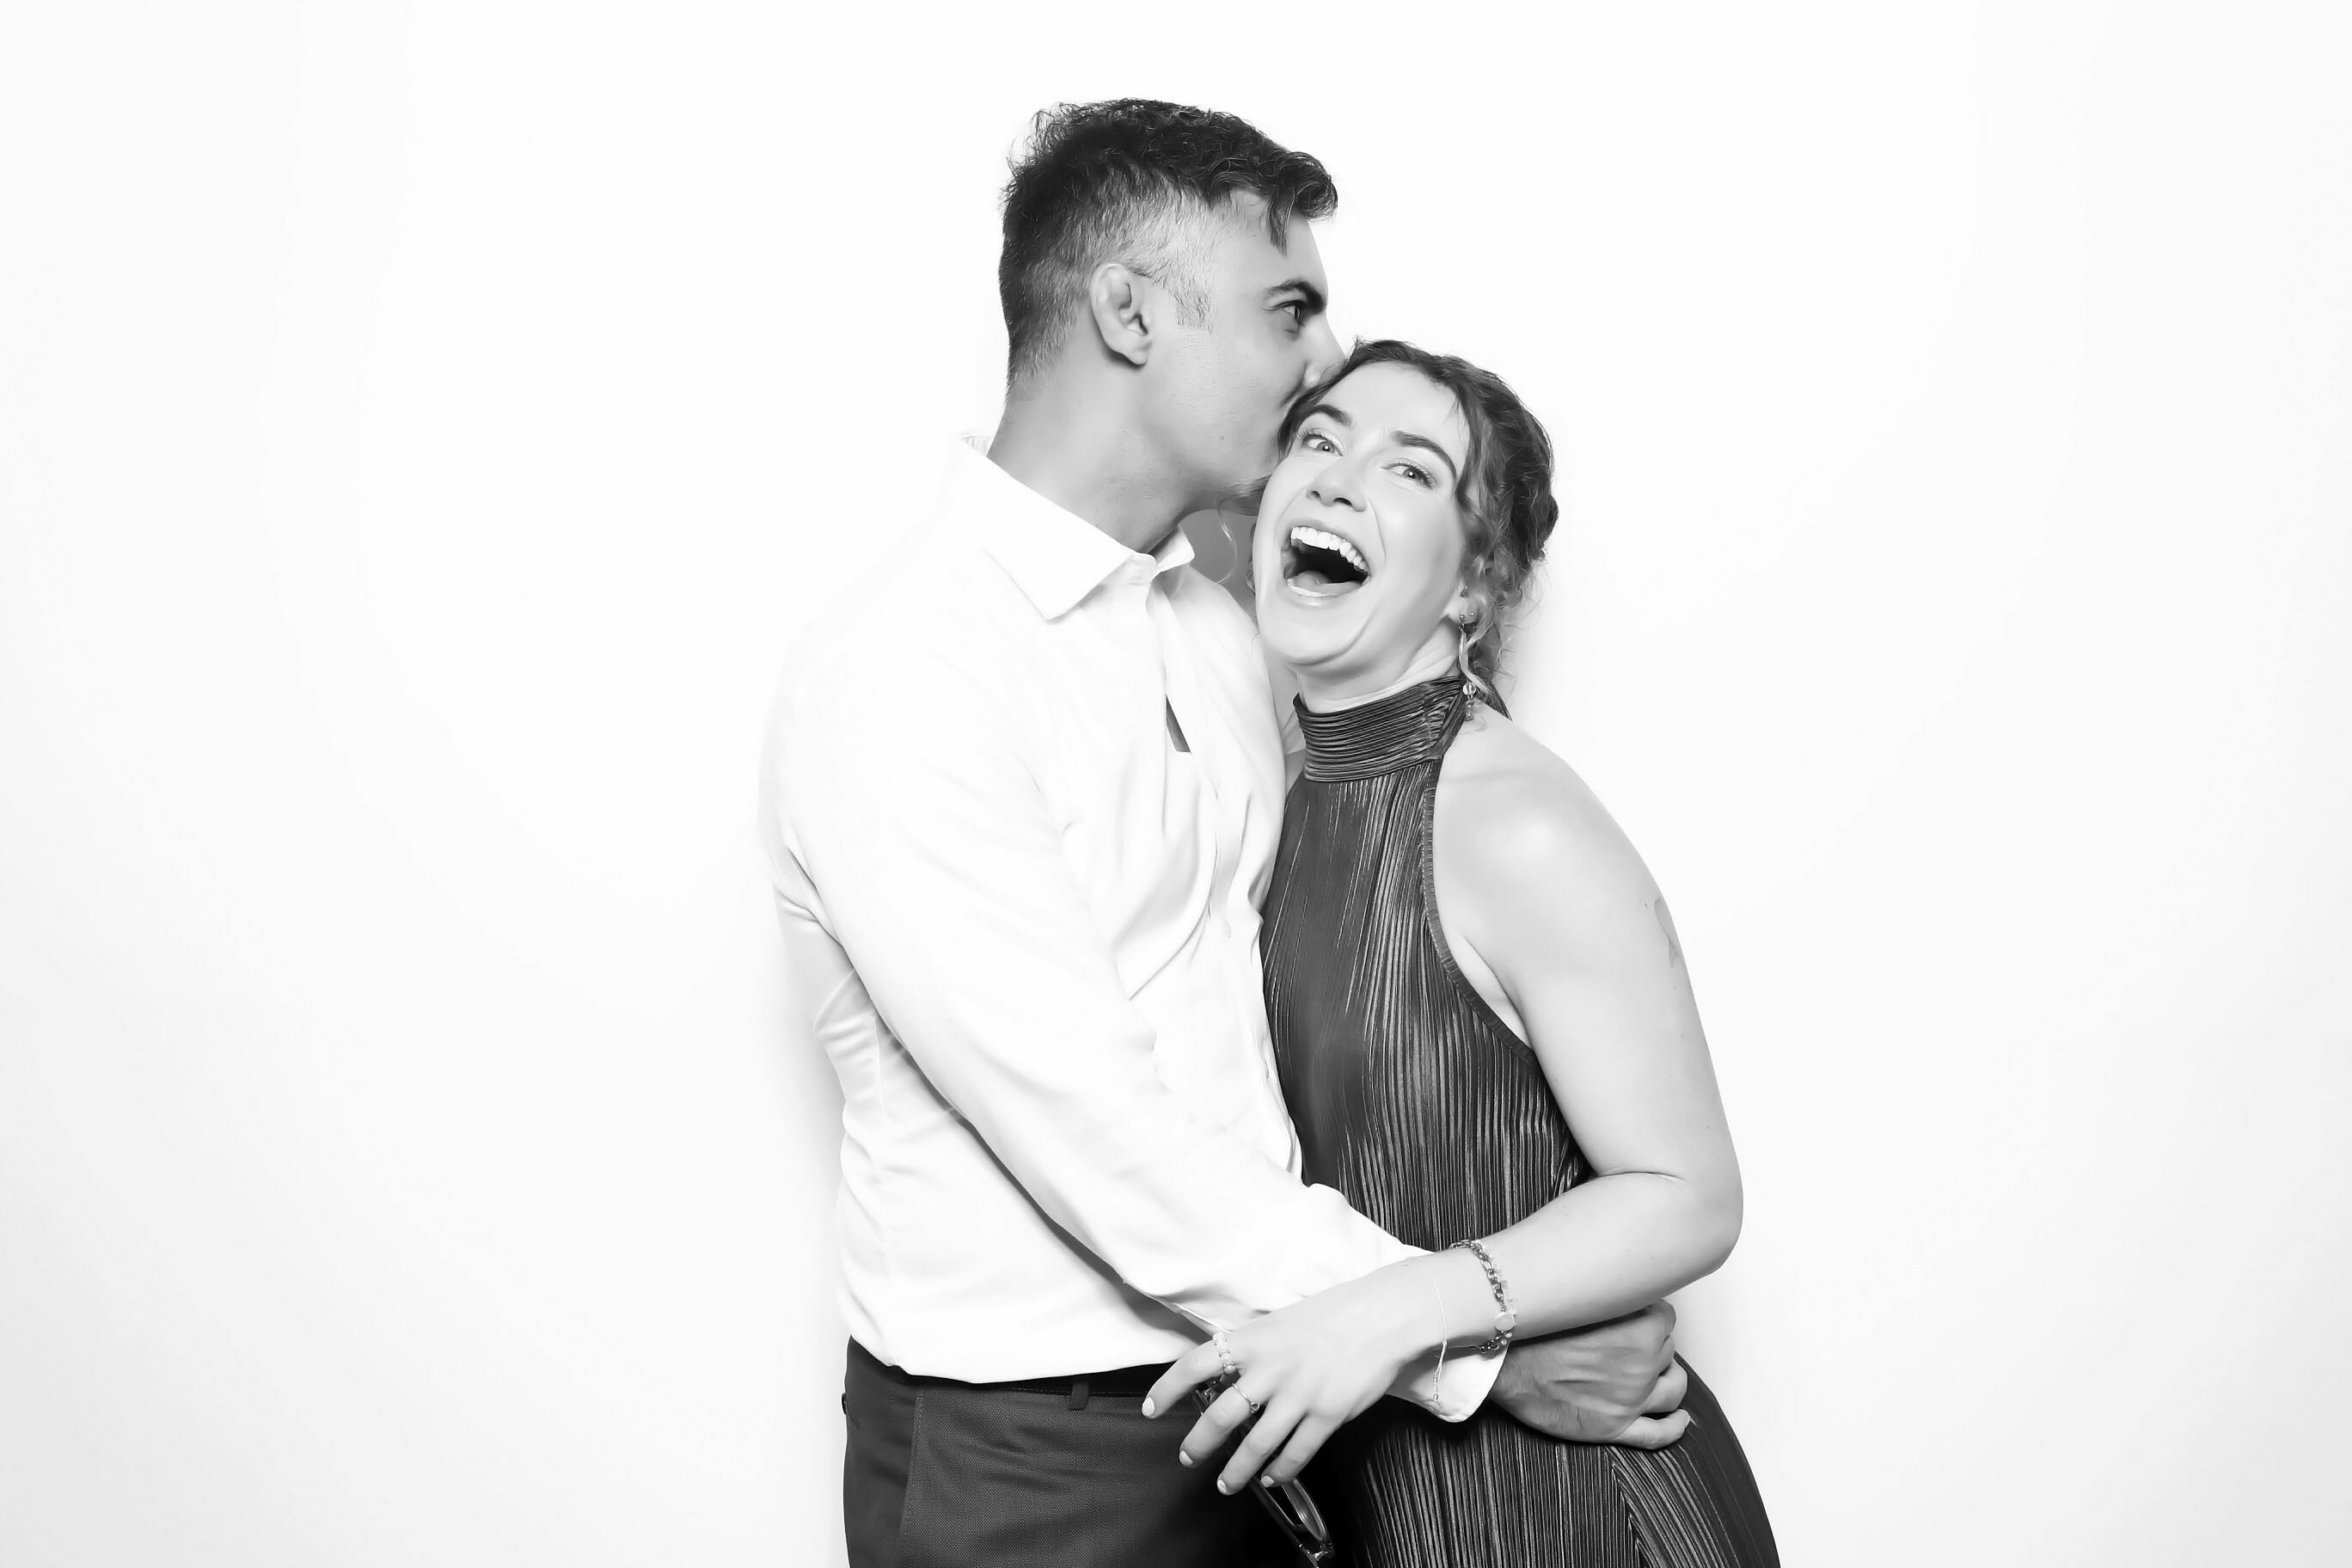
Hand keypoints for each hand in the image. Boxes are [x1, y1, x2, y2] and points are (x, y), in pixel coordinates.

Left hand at [1142, 1268, 1425, 1495]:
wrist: (1380, 1316)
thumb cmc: (1331, 1314)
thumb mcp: (1280, 1321)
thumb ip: (1253, 1348)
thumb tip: (1228, 1371)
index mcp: (1253, 1340)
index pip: (1195, 1364)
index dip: (1167, 1388)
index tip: (1151, 1408)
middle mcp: (1270, 1370)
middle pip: (1220, 1415)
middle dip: (1198, 1443)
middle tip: (1187, 1457)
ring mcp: (1298, 1395)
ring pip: (1255, 1445)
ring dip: (1236, 1470)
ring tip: (1225, 1484)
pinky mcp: (1326, 1415)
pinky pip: (1296, 1453)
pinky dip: (1280, 1470)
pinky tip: (1271, 1477)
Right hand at [1491, 1301, 1690, 1448]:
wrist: (1503, 1363)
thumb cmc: (1535, 1328)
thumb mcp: (1581, 1296)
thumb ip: (1613, 1293)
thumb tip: (1626, 1287)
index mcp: (1640, 1329)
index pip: (1665, 1317)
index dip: (1650, 1314)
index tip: (1637, 1314)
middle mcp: (1643, 1365)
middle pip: (1668, 1349)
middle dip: (1655, 1344)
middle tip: (1631, 1339)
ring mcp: (1631, 1399)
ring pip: (1673, 1389)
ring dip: (1671, 1379)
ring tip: (1664, 1374)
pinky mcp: (1615, 1427)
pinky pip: (1657, 1434)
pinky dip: (1674, 1428)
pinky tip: (1680, 1420)